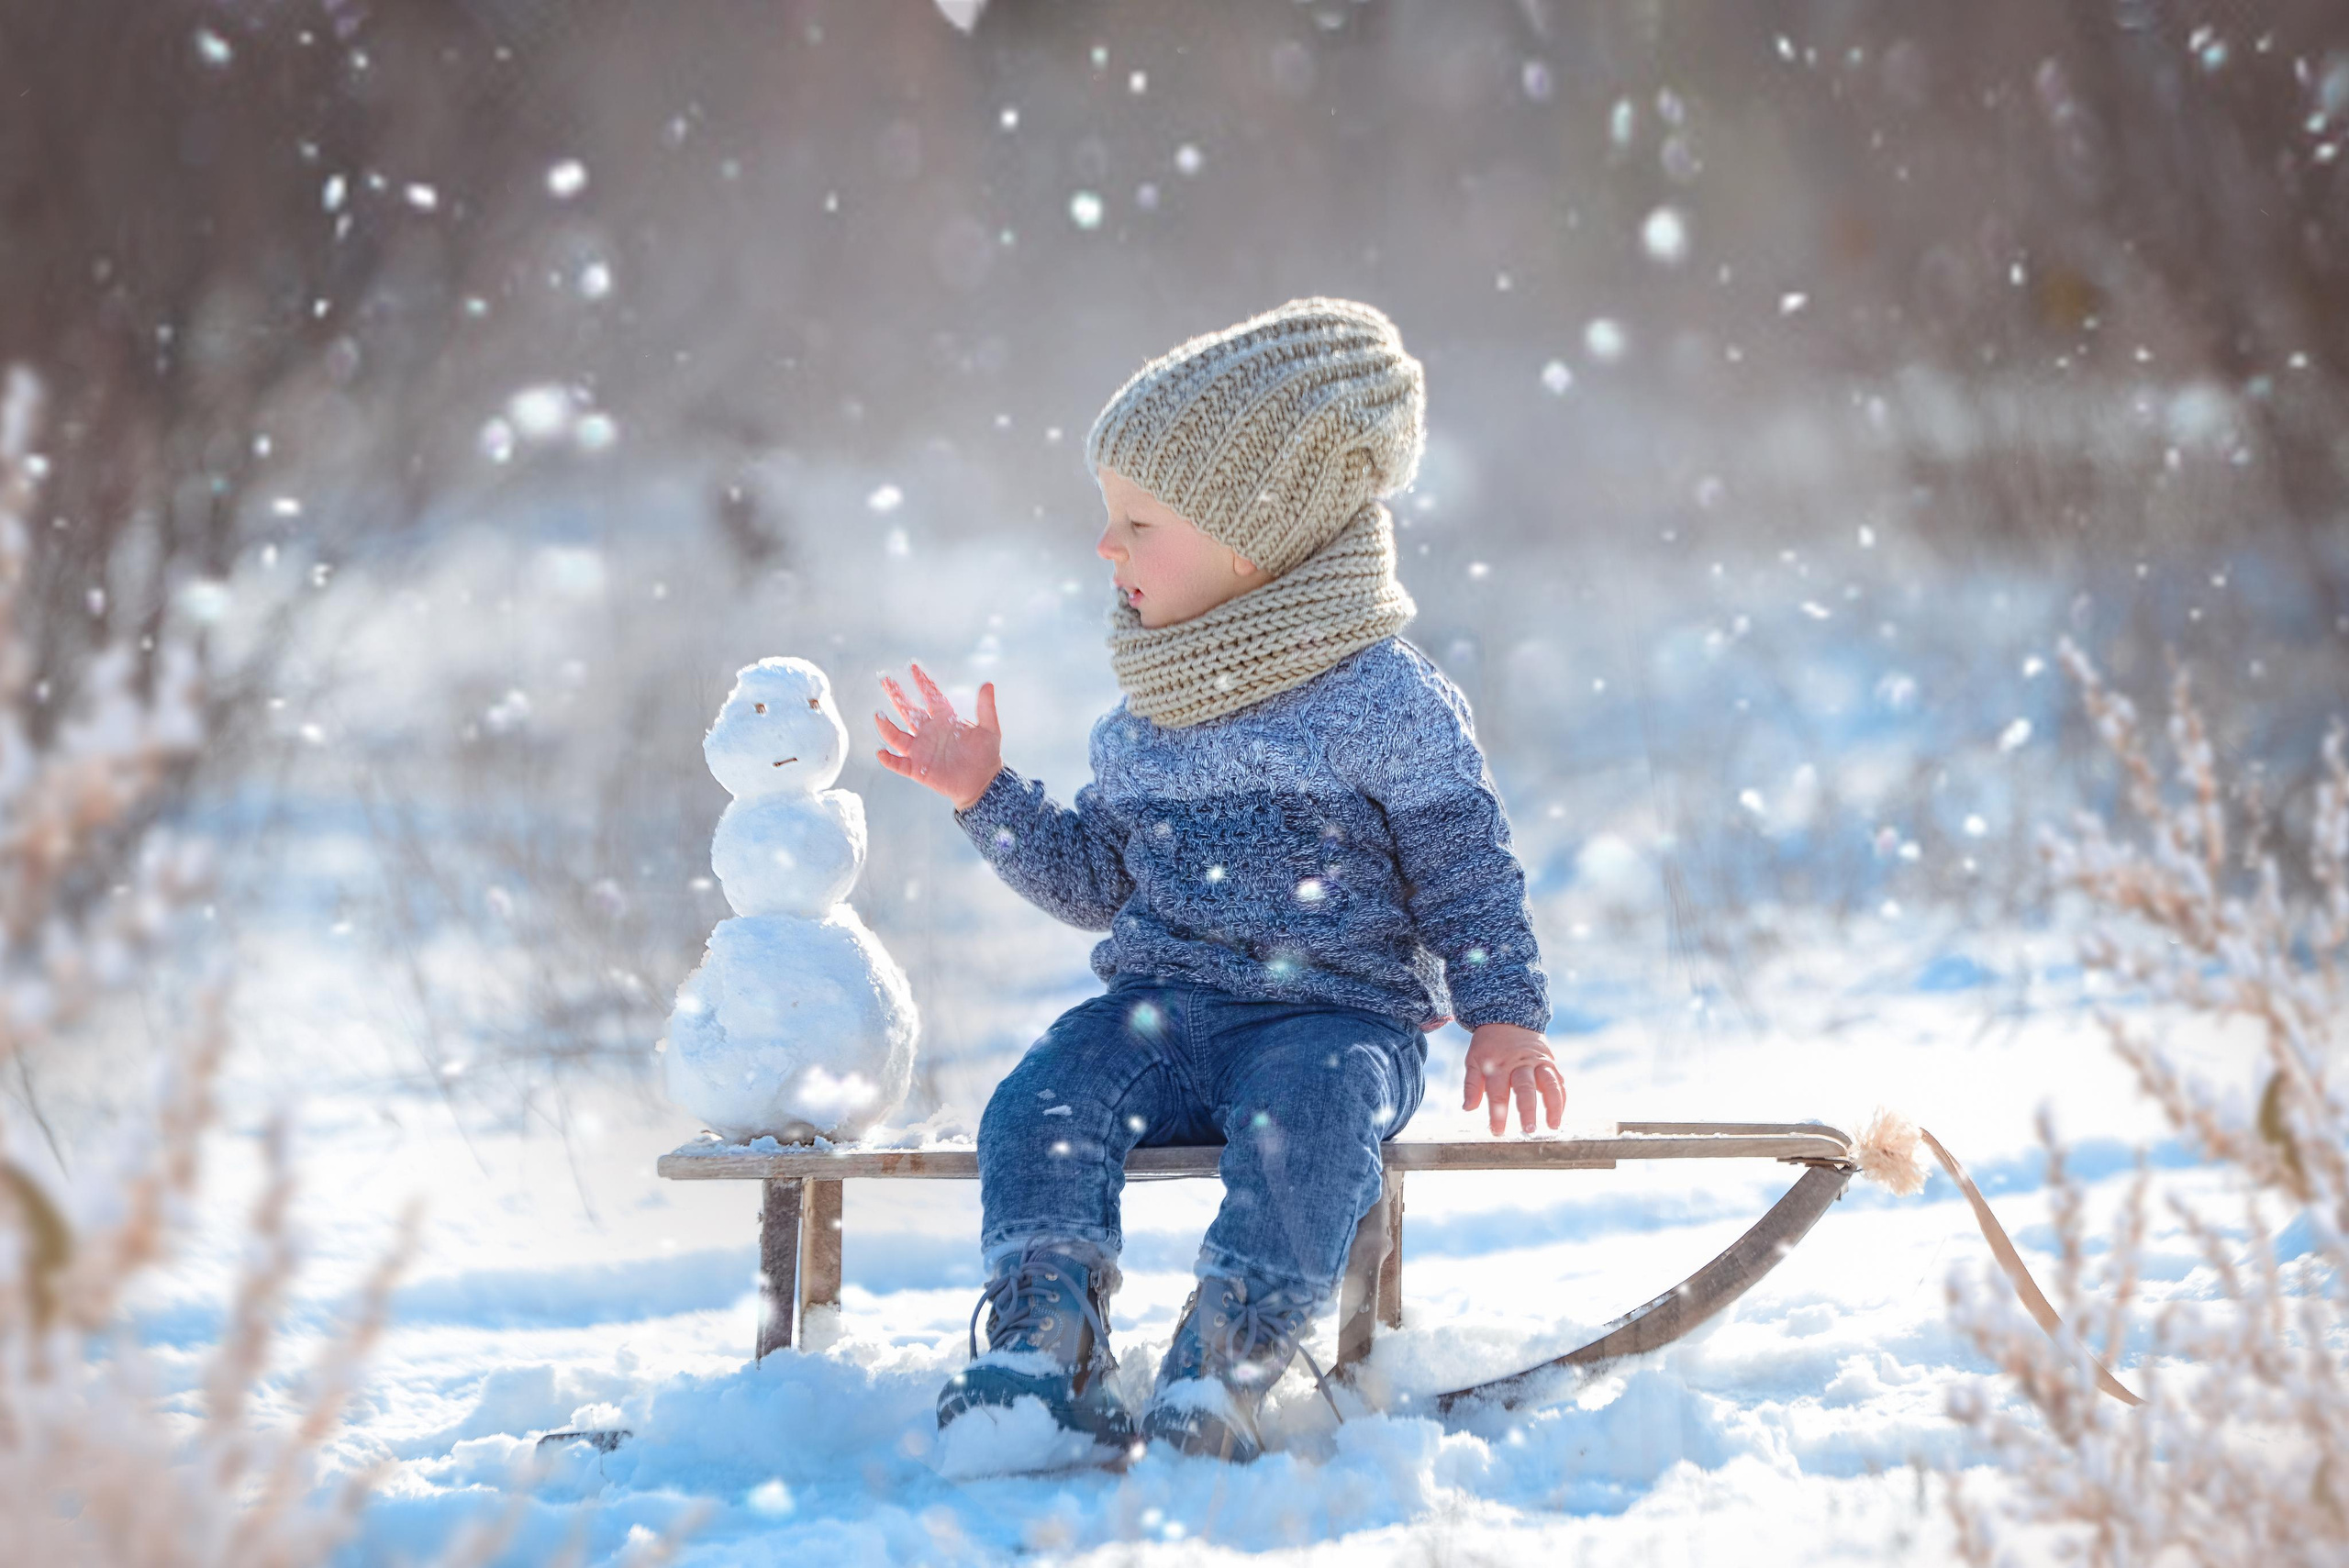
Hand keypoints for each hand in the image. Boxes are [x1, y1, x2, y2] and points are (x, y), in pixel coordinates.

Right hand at [872, 661, 1002, 811]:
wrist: (983, 782)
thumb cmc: (986, 755)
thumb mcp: (990, 729)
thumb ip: (986, 708)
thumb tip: (988, 684)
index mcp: (944, 719)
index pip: (930, 696)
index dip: (922, 682)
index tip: (913, 667)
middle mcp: (929, 732)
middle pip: (907, 711)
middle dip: (896, 696)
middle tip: (885, 680)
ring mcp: (921, 750)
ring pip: (897, 736)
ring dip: (886, 727)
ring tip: (878, 715)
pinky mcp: (918, 769)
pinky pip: (898, 763)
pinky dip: (889, 759)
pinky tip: (881, 752)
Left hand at [1461, 1022, 1565, 1135]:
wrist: (1507, 1017)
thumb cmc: (1488, 1045)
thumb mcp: (1473, 1060)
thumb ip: (1471, 1085)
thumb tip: (1467, 1108)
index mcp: (1498, 1064)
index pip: (1497, 1093)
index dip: (1498, 1114)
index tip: (1497, 1131)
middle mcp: (1519, 1063)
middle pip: (1524, 1088)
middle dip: (1527, 1110)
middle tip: (1528, 1129)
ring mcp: (1537, 1061)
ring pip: (1549, 1083)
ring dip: (1553, 1105)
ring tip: (1553, 1125)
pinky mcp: (1549, 1061)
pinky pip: (1558, 1081)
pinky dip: (1561, 1097)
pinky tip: (1560, 1113)